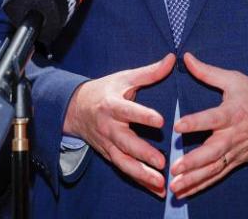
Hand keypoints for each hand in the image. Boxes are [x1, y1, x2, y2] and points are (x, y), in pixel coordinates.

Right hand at [63, 54, 175, 196]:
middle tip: (161, 162)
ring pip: (123, 161)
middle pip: (125, 142)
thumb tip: (172, 59)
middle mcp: (108, 127)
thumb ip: (149, 72)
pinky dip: (138, 180)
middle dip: (142, 153)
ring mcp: (107, 143)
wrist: (75, 108)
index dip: (143, 115)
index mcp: (112, 105)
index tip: (160, 121)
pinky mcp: (109, 154)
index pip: (128, 111)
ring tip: (159, 182)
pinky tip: (155, 189)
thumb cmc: (105, 90)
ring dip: (141, 174)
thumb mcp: (124, 78)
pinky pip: (124, 169)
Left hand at [169, 52, 247, 198]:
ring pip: (213, 168)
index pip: (212, 118)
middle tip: (175, 167)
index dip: (196, 122)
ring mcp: (234, 151)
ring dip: (194, 179)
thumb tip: (186, 58)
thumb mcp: (234, 79)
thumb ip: (208, 72)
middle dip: (193, 161)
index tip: (178, 126)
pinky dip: (202, 185)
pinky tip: (185, 192)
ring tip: (175, 186)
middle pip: (213, 151)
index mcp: (233, 113)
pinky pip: (217, 175)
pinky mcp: (235, 161)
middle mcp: (233, 135)